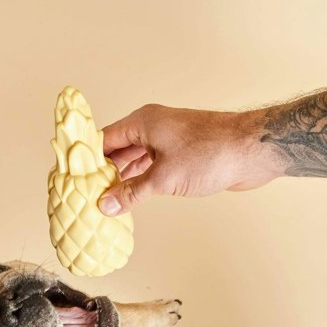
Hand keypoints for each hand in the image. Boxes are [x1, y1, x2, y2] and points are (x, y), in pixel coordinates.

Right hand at [99, 104, 282, 215]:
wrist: (254, 151)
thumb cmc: (211, 153)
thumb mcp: (163, 178)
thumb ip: (132, 192)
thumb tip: (105, 204)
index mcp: (142, 122)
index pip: (103, 139)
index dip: (87, 159)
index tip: (73, 177)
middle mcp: (152, 128)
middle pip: (117, 150)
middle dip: (103, 171)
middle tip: (86, 193)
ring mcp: (167, 140)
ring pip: (134, 159)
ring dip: (121, 178)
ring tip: (103, 198)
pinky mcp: (181, 154)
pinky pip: (151, 167)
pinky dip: (139, 181)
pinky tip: (130, 196)